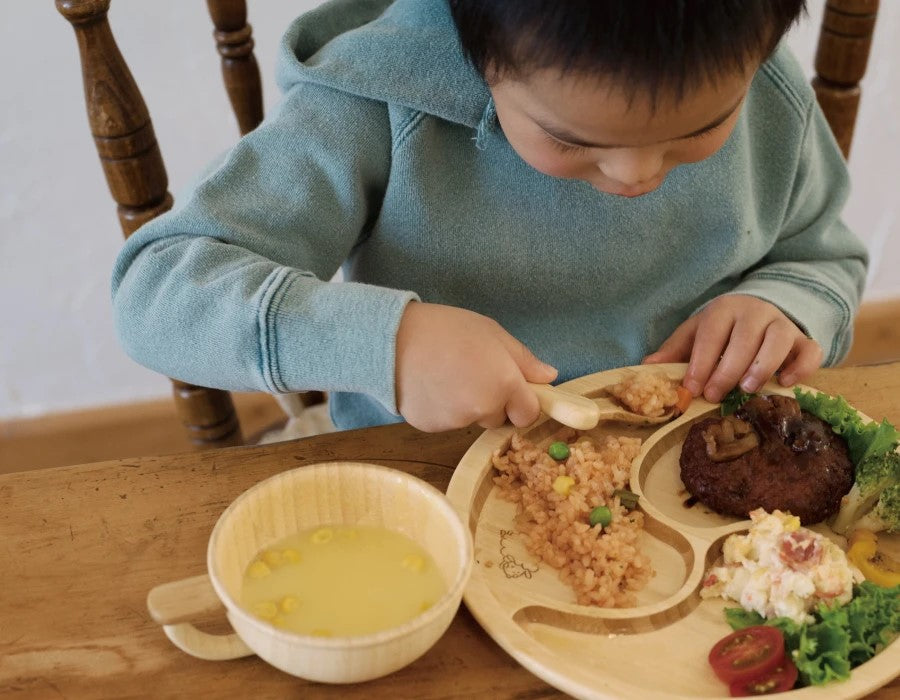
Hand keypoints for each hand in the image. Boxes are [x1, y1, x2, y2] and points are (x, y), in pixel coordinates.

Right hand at [395, 302, 556, 431]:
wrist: (392, 338)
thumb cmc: (445, 329)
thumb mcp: (492, 333)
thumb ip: (523, 360)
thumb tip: (549, 377)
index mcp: (504, 385)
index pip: (528, 413)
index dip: (522, 402)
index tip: (510, 387)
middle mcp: (483, 409)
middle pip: (499, 418)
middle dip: (492, 402)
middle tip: (471, 372)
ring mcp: (456, 421)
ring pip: (471, 419)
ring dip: (466, 405)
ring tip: (446, 374)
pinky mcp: (431, 427)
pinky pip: (447, 423)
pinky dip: (442, 409)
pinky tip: (430, 385)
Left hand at [643, 294, 822, 402]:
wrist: (758, 314)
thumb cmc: (721, 331)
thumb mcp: (695, 335)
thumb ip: (674, 351)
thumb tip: (647, 367)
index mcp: (724, 309)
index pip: (712, 333)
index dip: (701, 362)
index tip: (691, 388)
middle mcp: (756, 312)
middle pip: (745, 337)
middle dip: (728, 369)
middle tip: (715, 395)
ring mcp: (783, 324)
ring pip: (779, 339)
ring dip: (763, 365)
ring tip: (747, 389)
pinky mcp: (804, 341)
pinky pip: (811, 350)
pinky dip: (802, 367)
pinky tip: (785, 383)